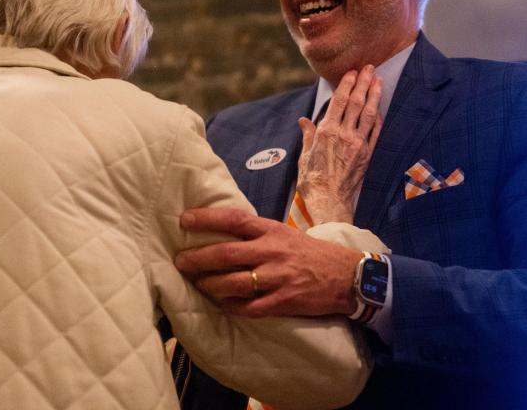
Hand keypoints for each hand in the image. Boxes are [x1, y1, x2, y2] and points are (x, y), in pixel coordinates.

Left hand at [174, 207, 361, 317]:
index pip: (234, 220)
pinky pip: (249, 307)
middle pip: (226, 254)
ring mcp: (277, 278)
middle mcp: (271, 252)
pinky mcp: (283, 302)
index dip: (207, 219)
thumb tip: (221, 232)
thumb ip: (257, 234)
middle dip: (198, 258)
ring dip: (210, 285)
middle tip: (180, 261)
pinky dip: (232, 306)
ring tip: (197, 284)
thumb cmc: (309, 253)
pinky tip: (221, 304)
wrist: (346, 276)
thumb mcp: (284, 234)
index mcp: (271, 231)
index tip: (184, 219)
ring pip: (233, 283)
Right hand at [296, 66, 381, 223]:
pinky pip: (375, 132)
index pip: (339, 101)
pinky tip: (380, 108)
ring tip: (378, 80)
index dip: (346, 84)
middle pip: (356, 102)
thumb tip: (304, 120)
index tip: (352, 71)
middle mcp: (344, 134)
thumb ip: (308, 135)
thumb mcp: (304, 156)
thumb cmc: (313, 181)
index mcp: (326, 131)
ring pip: (368, 113)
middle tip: (369, 68)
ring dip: (374, 95)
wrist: (329, 201)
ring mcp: (358, 144)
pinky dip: (378, 118)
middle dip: (363, 83)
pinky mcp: (367, 154)